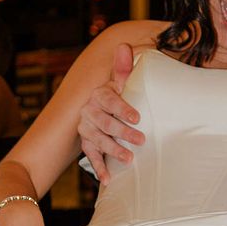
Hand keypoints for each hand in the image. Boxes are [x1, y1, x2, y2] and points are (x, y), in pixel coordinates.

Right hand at [77, 43, 143, 183]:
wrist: (100, 107)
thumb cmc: (116, 94)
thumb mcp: (120, 82)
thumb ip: (123, 68)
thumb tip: (124, 47)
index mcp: (99, 95)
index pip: (109, 100)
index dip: (122, 108)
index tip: (137, 117)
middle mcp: (89, 112)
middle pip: (105, 123)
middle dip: (123, 132)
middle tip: (140, 140)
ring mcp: (86, 129)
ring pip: (98, 141)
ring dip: (113, 151)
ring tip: (128, 159)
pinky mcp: (86, 143)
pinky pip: (91, 157)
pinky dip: (99, 168)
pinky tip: (107, 179)